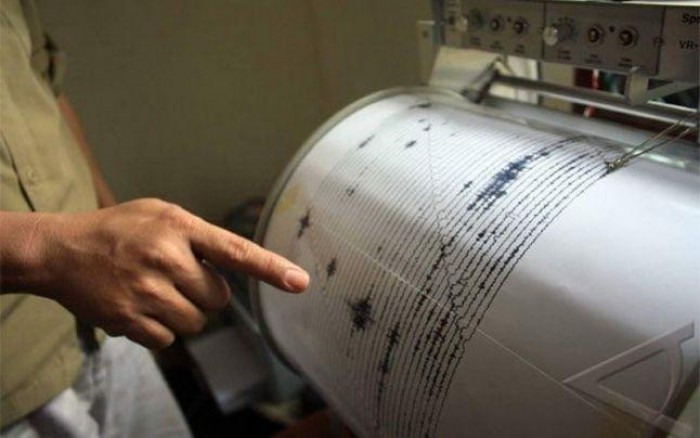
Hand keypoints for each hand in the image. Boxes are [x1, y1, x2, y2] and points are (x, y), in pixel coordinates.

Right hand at [34, 198, 308, 348]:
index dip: (270, 268)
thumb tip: (235, 265)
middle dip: (203, 292)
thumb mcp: (160, 214)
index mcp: (179, 228)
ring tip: (154, 291)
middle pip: (218, 298)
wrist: (61, 252)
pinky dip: (159, 329)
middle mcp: (167, 259)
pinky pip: (168, 339)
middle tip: (174, 277)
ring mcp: (147, 292)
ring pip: (196, 322)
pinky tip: (139, 307)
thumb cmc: (118, 230)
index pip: (235, 250)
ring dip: (183, 313)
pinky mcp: (129, 320)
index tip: (300, 282)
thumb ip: (198, 235)